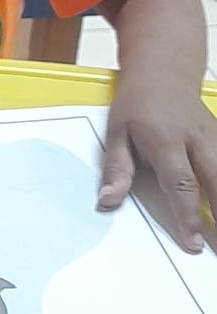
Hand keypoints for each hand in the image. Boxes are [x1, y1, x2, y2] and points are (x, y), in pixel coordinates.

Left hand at [99, 80, 216, 252]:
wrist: (163, 70)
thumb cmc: (137, 103)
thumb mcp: (116, 132)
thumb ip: (117, 169)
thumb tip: (107, 201)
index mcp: (167, 140)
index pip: (181, 184)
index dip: (188, 216)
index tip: (193, 242)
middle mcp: (196, 139)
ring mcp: (214, 137)